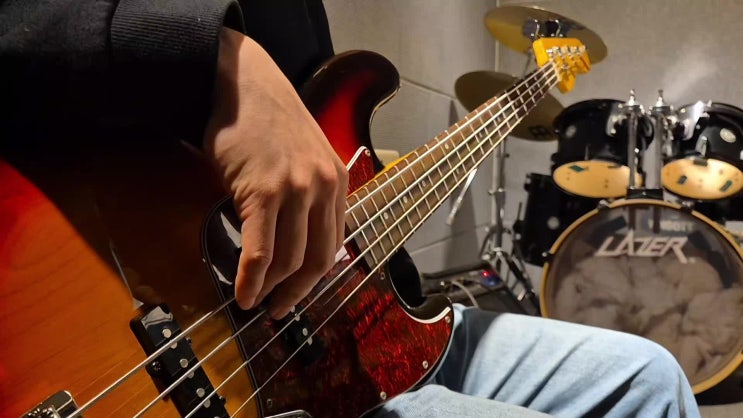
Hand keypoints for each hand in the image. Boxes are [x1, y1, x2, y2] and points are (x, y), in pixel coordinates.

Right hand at [204, 27, 347, 318]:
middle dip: (298, 293)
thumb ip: (308, 195)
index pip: (334, 245)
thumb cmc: (266, 119)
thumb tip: (295, 240)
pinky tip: (242, 294)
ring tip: (255, 302)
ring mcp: (295, 189)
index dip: (315, 278)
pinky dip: (251, 279)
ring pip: (288, 259)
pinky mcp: (263, 191)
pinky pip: (260, 250)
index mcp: (337, 182)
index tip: (299, 293)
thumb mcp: (304, 156)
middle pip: (318, 260)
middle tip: (280, 309)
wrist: (241, 82)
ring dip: (270, 289)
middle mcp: (323, 187)